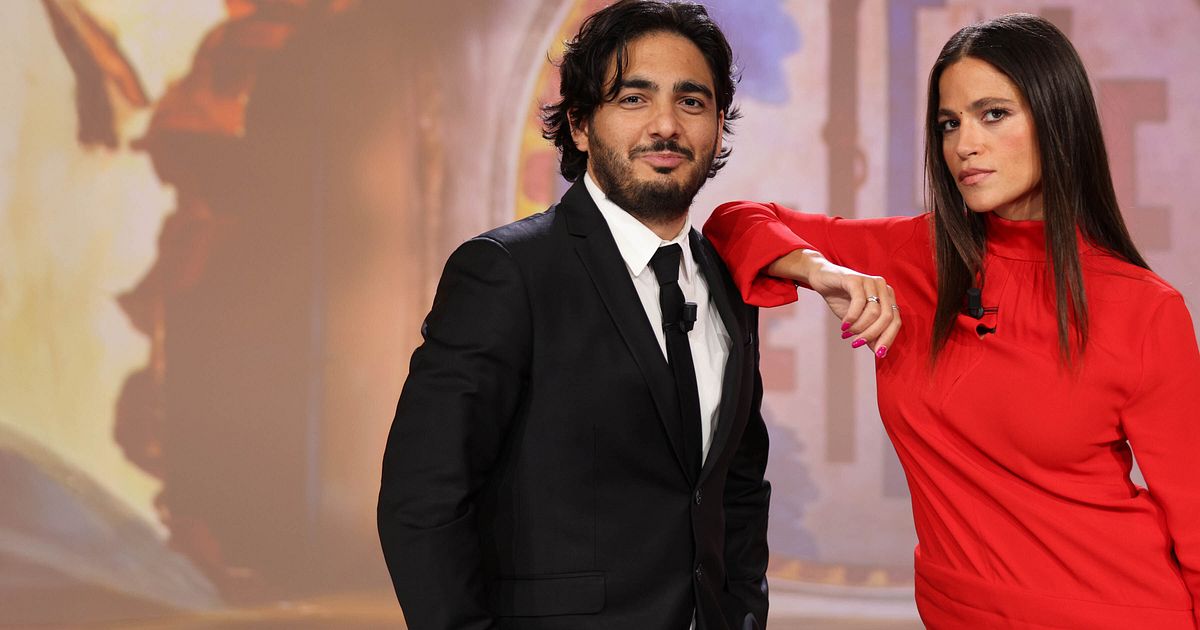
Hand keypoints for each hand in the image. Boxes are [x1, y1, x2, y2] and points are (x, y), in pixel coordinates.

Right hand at [767, 249, 900, 357]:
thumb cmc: (841, 299)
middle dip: (872, 335)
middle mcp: (883, 287)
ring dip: (860, 327)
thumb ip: (869, 332)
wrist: (821, 279)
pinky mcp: (856, 279)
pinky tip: (844, 324)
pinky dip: (852, 317)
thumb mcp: (857, 320)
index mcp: (887, 296)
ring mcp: (870, 281)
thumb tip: (878, 351)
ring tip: (847, 332)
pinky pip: (859, 302)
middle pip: (888, 317)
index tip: (878, 354)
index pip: (896, 321)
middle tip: (857, 343)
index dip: (888, 339)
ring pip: (874, 312)